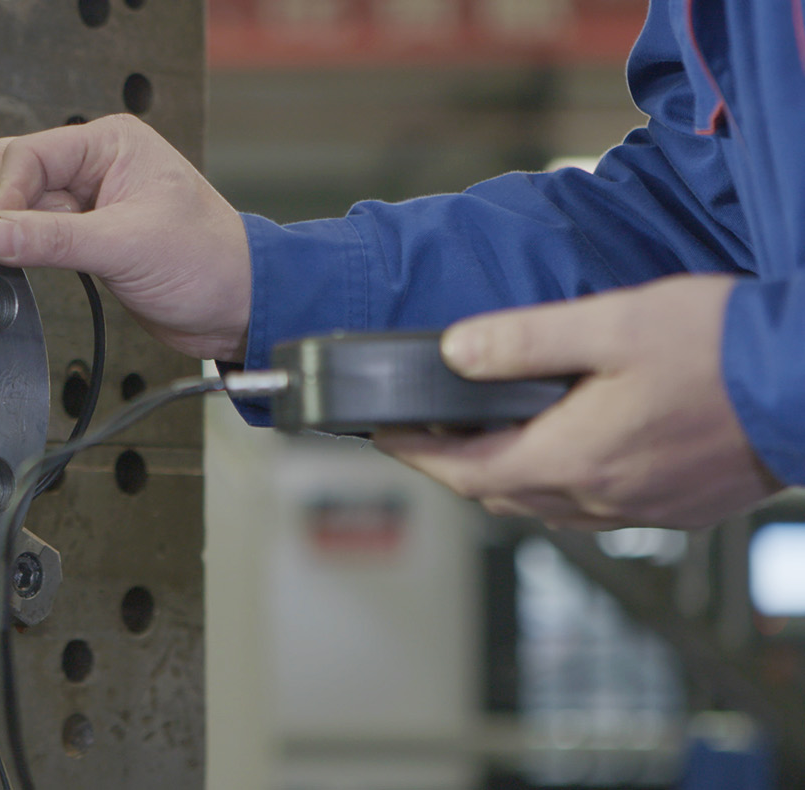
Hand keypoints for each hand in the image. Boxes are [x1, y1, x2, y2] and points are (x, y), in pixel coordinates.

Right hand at [0, 115, 250, 361]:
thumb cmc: (209, 262)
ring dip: (27, 238)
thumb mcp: (127, 247)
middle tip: (29, 247)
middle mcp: (95, 166)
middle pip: (15, 175)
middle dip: (12, 213)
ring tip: (69, 260)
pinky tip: (62, 269)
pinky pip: (37, 237)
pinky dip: (35, 254)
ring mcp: (88, 202)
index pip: (27, 155)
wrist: (237, 307)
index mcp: (109, 143)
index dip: (5, 196)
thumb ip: (53, 240)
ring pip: (22, 210)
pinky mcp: (85, 237)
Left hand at [374, 275, 780, 529]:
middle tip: (425, 436)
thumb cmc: (724, 351)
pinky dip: (558, 486)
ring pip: (545, 507)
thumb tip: (454, 353)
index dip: (416, 453)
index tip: (386, 434)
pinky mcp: (677, 507)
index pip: (465, 469)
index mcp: (572, 458)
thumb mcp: (611, 325)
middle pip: (499, 494)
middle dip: (454, 466)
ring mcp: (641, 509)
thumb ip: (525, 340)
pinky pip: (593, 509)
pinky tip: (566, 455)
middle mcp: (600, 498)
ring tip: (484, 443)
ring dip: (505, 478)